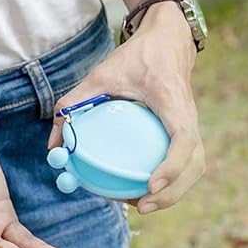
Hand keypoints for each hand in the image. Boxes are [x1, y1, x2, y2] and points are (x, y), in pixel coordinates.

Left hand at [48, 1, 204, 214]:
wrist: (167, 42)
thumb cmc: (135, 57)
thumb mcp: (100, 74)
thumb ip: (74, 103)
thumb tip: (53, 146)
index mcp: (173, 101)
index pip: (183, 139)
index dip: (171, 166)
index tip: (150, 184)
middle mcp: (189, 117)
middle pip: (194, 164)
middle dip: (172, 192)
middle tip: (141, 206)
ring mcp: (193, 127)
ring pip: (194, 169)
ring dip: (174, 193)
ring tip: (143, 205)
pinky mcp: (189, 134)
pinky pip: (188, 165)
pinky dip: (172, 183)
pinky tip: (145, 192)